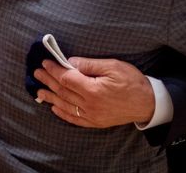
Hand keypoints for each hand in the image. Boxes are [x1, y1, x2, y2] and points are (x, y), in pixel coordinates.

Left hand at [34, 57, 154, 127]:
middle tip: (37, 74)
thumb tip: (70, 62)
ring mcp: (92, 116)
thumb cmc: (132, 81)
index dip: (54, 70)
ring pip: (66, 106)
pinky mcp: (96, 122)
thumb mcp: (112, 66)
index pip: (67, 78)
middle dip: (49, 81)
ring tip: (39, 91)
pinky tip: (55, 108)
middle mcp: (90, 105)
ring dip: (51, 97)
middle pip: (63, 92)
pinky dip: (63, 113)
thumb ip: (89, 65)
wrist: (148, 103)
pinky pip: (75, 119)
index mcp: (93, 90)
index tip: (46, 63)